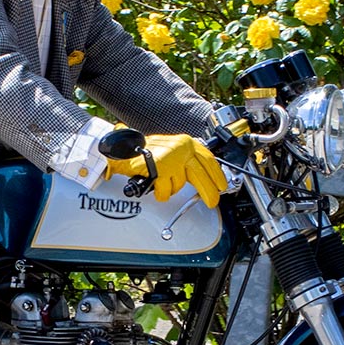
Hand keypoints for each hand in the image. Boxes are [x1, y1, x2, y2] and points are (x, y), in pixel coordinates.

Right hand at [103, 133, 226, 207]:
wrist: (122, 151)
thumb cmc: (143, 153)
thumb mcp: (171, 152)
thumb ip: (186, 162)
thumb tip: (202, 178)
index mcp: (185, 142)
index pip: (208, 159)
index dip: (217, 174)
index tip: (221, 185)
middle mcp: (181, 148)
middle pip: (202, 174)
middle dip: (208, 191)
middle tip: (212, 201)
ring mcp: (172, 158)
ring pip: (181, 184)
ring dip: (171, 189)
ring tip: (161, 183)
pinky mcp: (161, 169)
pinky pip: (166, 190)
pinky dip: (160, 192)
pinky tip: (154, 185)